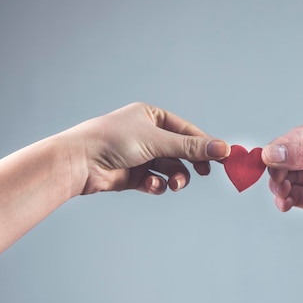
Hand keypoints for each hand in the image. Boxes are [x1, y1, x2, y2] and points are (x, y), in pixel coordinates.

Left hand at [64, 102, 229, 195]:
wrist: (78, 163)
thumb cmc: (113, 141)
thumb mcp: (157, 141)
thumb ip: (191, 148)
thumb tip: (223, 149)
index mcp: (152, 116)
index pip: (187, 131)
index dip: (206, 144)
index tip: (224, 157)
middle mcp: (147, 134)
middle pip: (181, 151)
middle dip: (191, 163)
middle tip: (205, 172)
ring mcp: (140, 155)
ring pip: (170, 168)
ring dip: (176, 177)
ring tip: (175, 184)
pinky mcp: (133, 175)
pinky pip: (156, 180)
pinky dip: (157, 185)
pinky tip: (152, 185)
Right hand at [261, 121, 302, 254]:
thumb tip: (274, 152)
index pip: (300, 136)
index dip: (281, 146)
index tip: (266, 158)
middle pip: (289, 157)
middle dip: (277, 167)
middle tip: (275, 180)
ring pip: (288, 177)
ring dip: (279, 184)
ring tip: (282, 193)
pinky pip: (294, 197)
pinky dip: (284, 199)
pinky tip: (285, 203)